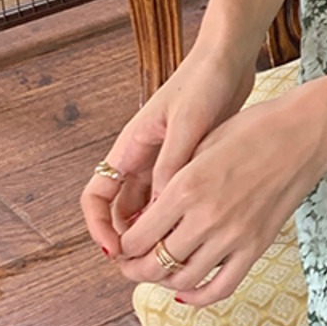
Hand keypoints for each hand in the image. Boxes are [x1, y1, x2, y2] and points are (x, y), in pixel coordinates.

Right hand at [81, 44, 254, 257]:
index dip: (98, 226)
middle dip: (129, 239)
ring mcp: (166, 160)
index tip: (115, 252)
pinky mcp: (191, 160)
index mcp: (131, 147)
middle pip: (122, 210)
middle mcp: (143, 157)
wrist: (230, 59)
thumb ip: (172, 166)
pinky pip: (176, 198)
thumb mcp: (187, 125)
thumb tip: (157, 212)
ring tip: (175, 256)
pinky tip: (199, 231)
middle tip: (148, 265)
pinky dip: (180, 216)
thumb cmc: (204, 83)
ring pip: (150, 207)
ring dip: (156, 231)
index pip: (96, 196)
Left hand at [111, 89, 326, 305]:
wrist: (305, 133)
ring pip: (182, 279)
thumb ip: (172, 180)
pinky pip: (220, 287)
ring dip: (162, 280)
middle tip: (131, 264)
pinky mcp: (257, 245)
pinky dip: (198, 296)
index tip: (123, 243)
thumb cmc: (255, 129)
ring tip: (159, 270)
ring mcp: (234, 235)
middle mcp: (206, 217)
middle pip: (152, 265)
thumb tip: (148, 214)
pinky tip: (186, 290)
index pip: (136, 238)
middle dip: (134, 269)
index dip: (122, 246)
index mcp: (186, 187)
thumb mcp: (203, 144)